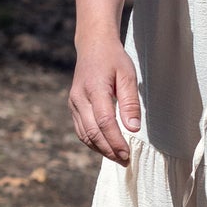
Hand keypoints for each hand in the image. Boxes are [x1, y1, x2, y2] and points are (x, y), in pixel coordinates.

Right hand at [70, 33, 140, 163]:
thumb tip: (133, 128)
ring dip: (100, 149)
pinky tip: (106, 147)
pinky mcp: (73, 106)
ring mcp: (73, 103)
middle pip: (92, 132)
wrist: (93, 45)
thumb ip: (130, 102)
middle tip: (125, 160)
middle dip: (109, 150)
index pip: (104, 122)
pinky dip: (92, 142)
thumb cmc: (113, 59)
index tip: (127, 154)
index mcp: (94, 88)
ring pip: (84, 134)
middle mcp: (79, 98)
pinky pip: (81, 129)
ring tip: (118, 158)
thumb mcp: (127, 75)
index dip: (115, 141)